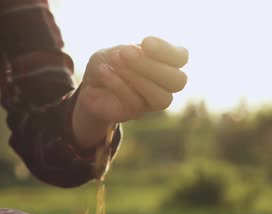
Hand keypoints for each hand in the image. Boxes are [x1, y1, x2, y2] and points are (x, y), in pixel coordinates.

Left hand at [72, 36, 188, 148]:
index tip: (145, 42)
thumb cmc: (110, 62)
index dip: (166, 50)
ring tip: (114, 58)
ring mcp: (153, 102)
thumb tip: (141, 52)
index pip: (181, 57)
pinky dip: (118, 84)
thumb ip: (134, 51)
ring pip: (160, 97)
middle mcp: (166, 85)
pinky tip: (103, 70)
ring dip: (137, 77)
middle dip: (151, 65)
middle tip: (125, 51)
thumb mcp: (118, 50)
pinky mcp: (136, 113)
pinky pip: (134, 102)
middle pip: (177, 81)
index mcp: (168, 63)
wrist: (91, 85)